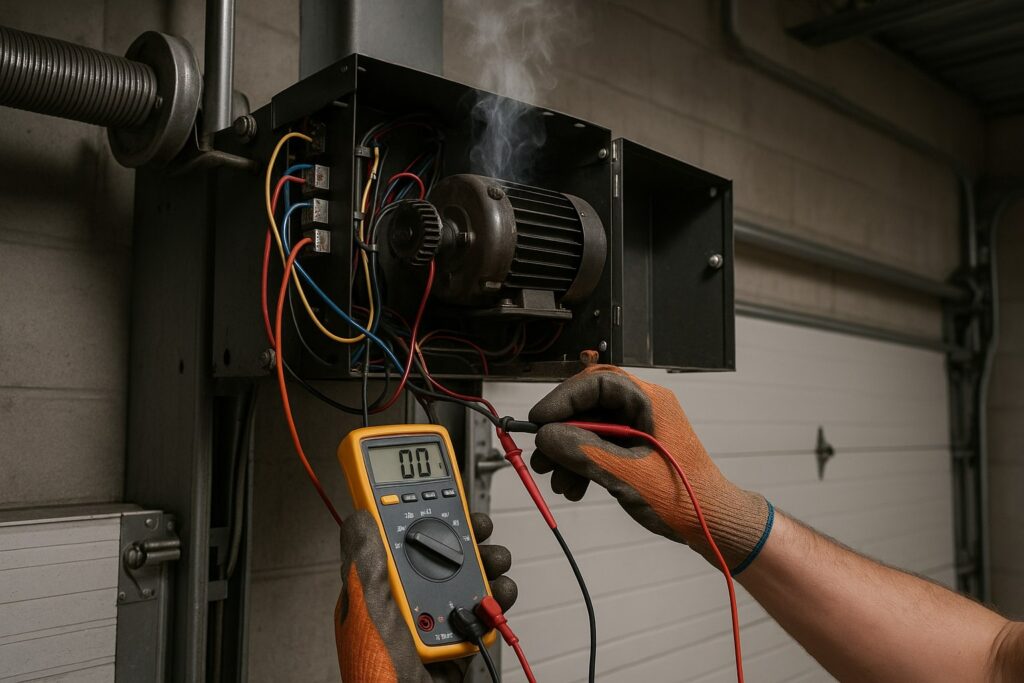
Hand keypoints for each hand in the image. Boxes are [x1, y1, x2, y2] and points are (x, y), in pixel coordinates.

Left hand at [335, 510, 516, 681]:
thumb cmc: (381, 676)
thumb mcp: (368, 610)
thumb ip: (366, 561)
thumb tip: (359, 515)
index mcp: (377, 591)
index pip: (395, 539)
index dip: (417, 513)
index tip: (439, 494)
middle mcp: (407, 603)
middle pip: (439, 553)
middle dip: (465, 537)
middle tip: (482, 528)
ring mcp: (435, 621)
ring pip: (467, 578)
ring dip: (487, 565)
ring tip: (496, 564)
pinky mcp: (461, 640)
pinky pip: (483, 610)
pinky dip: (497, 600)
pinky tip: (498, 597)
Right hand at [529, 364, 772, 572]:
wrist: (711, 526)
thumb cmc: (683, 497)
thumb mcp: (627, 475)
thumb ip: (585, 452)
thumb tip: (545, 436)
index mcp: (650, 401)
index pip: (597, 382)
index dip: (563, 398)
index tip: (538, 421)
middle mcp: (643, 408)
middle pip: (589, 406)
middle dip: (561, 432)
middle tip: (540, 458)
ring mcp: (638, 429)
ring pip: (590, 429)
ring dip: (569, 454)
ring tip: (558, 483)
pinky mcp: (634, 449)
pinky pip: (599, 447)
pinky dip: (583, 465)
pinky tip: (574, 488)